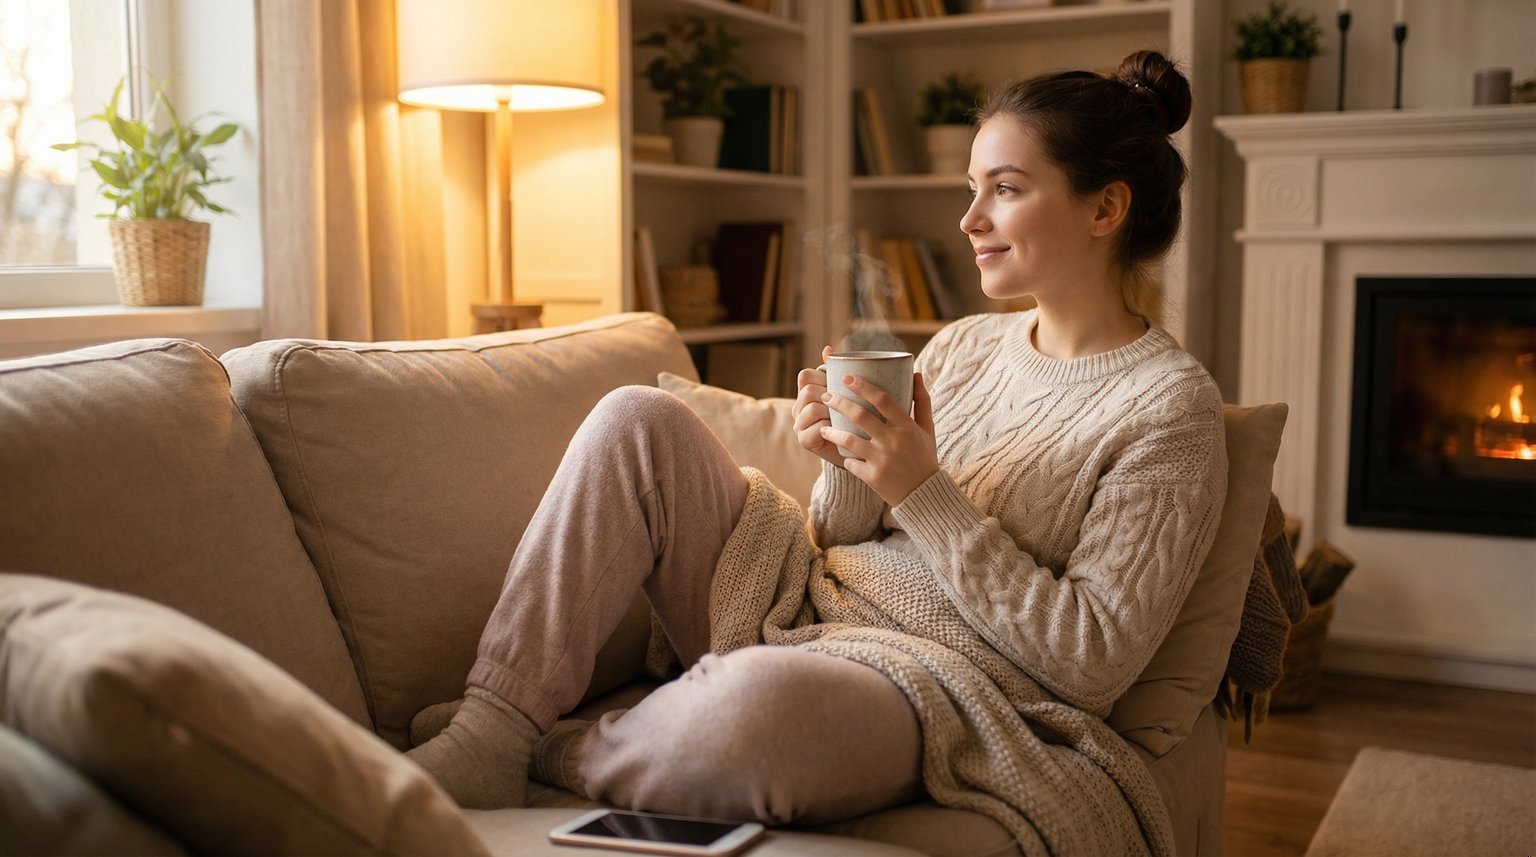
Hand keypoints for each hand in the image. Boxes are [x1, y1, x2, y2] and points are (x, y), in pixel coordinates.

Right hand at [793, 345, 845, 467]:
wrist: (857, 451)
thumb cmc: (853, 419)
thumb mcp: (847, 394)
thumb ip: (836, 372)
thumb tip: (828, 348)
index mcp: (806, 393)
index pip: (805, 375)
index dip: (822, 376)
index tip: (839, 385)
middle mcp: (798, 408)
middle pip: (808, 390)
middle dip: (829, 395)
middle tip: (846, 404)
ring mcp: (799, 425)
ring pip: (811, 408)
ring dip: (830, 412)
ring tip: (844, 417)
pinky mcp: (804, 441)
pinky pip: (815, 427)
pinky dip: (830, 427)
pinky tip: (840, 430)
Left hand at [819, 371, 937, 505]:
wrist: (924, 494)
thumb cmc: (924, 457)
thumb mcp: (928, 429)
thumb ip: (922, 401)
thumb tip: (916, 373)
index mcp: (907, 426)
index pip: (883, 399)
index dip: (863, 386)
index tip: (847, 377)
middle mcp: (894, 441)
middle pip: (860, 415)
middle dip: (839, 402)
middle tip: (826, 395)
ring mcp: (882, 460)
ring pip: (848, 440)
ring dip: (832, 431)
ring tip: (824, 426)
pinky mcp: (873, 477)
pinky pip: (851, 463)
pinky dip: (846, 457)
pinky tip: (841, 453)